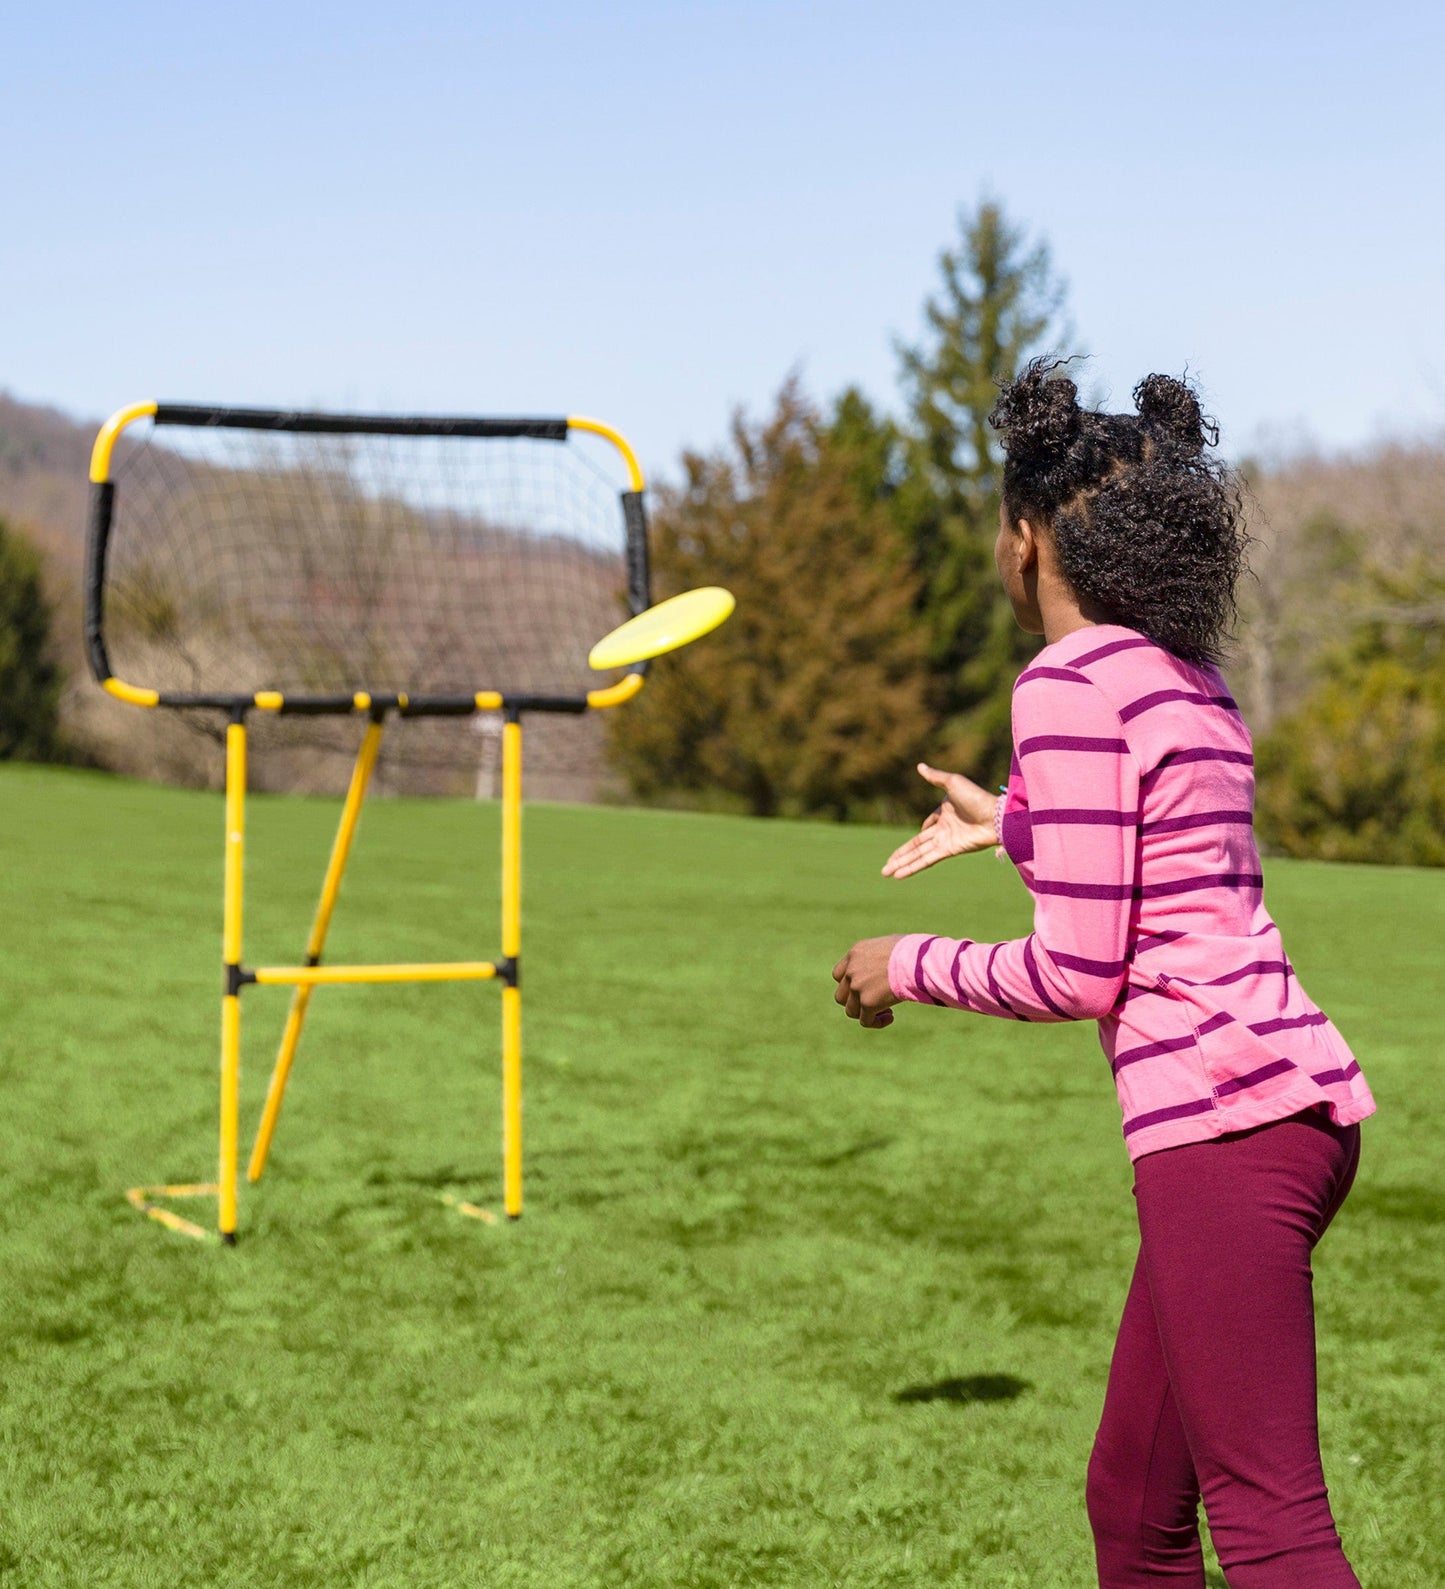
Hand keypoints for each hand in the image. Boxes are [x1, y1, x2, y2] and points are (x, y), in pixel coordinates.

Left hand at [833, 935, 904, 1028]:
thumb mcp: (890, 944)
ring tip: (886, 1010)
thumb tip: (889, 964)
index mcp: (856, 953)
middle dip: (856, 1001)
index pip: (839, 974)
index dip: (850, 985)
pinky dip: (877, 1022)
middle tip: (876, 1001)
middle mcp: (851, 970)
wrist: (916, 960)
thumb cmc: (913, 950)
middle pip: (841, 995)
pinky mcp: (867, 1002)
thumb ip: (881, 955)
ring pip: (851, 1011)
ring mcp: (857, 987)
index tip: (868, 987)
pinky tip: (891, 1017)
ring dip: (865, 1013)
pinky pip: (866, 1021)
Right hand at [882, 763, 1000, 879]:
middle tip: (885, 866)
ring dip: (901, 863)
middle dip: (900, 854)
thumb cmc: (977, 797)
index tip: (921, 833)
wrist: (995, 815)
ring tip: (885, 873)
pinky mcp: (949, 850)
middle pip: (916, 844)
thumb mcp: (953, 782)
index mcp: (945, 813)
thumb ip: (935, 777)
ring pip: (918, 854)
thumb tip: (919, 766)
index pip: (928, 825)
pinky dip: (913, 867)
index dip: (923, 829)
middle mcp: (944, 829)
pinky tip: (900, 874)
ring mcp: (945, 841)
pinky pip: (927, 859)